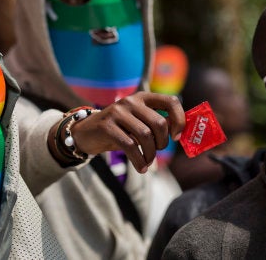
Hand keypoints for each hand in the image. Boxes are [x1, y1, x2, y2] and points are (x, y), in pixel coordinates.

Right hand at [70, 91, 184, 172]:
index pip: (170, 101)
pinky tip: (141, 168)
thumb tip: (179, 133)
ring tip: (147, 162)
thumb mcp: (138, 123)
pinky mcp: (107, 126)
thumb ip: (156, 125)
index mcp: (143, 98)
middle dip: (162, 143)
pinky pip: (130, 145)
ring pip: (145, 136)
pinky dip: (139, 160)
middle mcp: (131, 101)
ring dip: (150, 154)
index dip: (179, 120)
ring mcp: (117, 112)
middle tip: (156, 152)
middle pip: (159, 123)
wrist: (86, 133)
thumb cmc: (119, 130)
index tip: (176, 136)